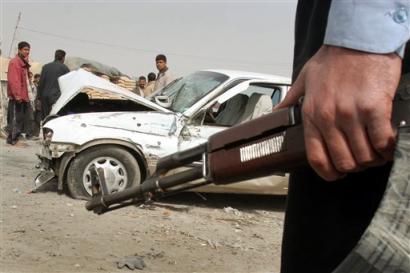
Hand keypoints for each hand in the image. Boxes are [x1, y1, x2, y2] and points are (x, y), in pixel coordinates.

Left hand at [276, 45, 401, 180]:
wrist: (358, 39)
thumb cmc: (333, 58)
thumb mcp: (304, 79)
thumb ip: (290, 100)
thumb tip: (276, 113)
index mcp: (312, 115)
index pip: (316, 158)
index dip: (329, 174)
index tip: (337, 174)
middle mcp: (329, 118)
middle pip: (344, 162)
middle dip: (355, 166)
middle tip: (361, 159)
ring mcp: (351, 115)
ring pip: (364, 156)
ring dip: (372, 159)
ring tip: (376, 152)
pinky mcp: (374, 109)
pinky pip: (382, 142)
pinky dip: (387, 149)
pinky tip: (387, 144)